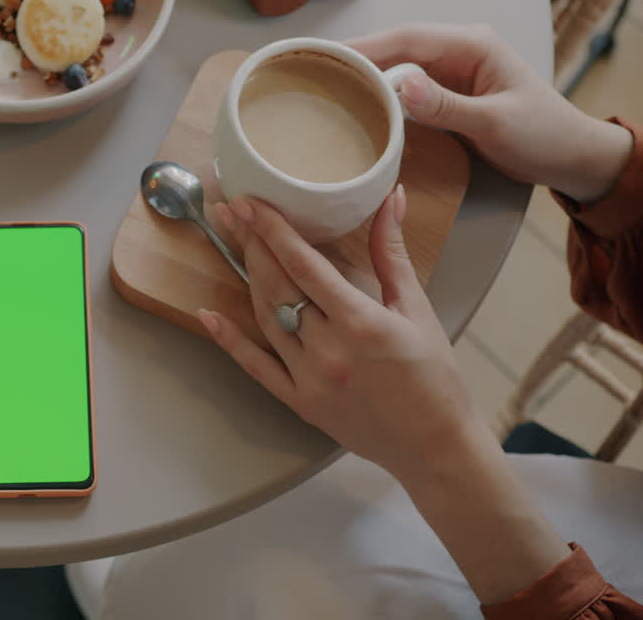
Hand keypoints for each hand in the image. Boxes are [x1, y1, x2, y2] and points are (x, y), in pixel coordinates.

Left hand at [196, 194, 569, 601]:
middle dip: (252, 243)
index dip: (274, 230)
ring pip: (266, 317)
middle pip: (278, 286)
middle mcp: (328, 350)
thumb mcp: (417, 309)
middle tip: (230, 211)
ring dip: (247, 277)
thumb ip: (392, 253)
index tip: (250, 203)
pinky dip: (230, 340)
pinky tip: (207, 314)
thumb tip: (391, 198)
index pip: (305, 265)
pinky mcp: (298, 402)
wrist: (435, 446)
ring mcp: (308, 378)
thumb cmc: (434, 375)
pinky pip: (256, 366)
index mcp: (361, 323)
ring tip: (232, 241)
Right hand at [349, 23, 631, 201]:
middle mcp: (459, 50)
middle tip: (310, 71)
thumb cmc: (543, 136)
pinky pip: (405, 87)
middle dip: (356, 57)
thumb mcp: (495, 123)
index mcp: (473, 45)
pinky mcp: (447, 93)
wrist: (571, 157)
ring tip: (322, 85)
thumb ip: (448, 106)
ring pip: (396, 66)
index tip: (326, 56)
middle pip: (395, 47)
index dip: (364, 46)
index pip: (407, 38)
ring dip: (364, 75)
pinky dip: (380, 93)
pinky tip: (355, 104)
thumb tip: (402, 86)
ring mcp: (452, 71)